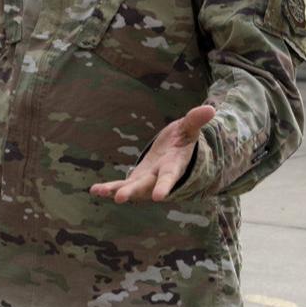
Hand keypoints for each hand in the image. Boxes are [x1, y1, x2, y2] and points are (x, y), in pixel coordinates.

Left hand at [89, 105, 215, 202]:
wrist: (176, 154)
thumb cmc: (183, 140)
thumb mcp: (189, 129)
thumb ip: (196, 120)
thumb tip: (211, 108)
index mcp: (173, 166)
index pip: (169, 177)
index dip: (164, 186)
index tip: (159, 197)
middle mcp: (159, 177)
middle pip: (146, 186)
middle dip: (133, 191)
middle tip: (120, 198)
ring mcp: (146, 180)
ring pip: (131, 188)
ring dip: (116, 190)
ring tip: (99, 191)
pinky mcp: (136, 179)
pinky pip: (121, 185)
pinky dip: (108, 188)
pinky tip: (94, 190)